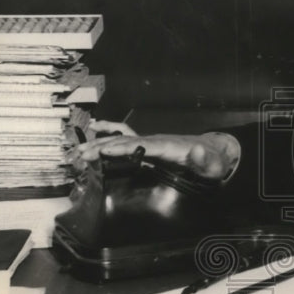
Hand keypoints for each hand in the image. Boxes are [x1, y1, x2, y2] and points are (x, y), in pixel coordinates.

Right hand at [77, 120, 240, 181]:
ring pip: (121, 139)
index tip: (104, 150)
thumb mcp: (212, 164)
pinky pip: (126, 136)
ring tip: (79, 149)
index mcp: (168, 147)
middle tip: (81, 154)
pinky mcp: (148, 145)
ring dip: (100, 143)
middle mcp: (155, 140)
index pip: (141, 146)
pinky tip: (96, 129)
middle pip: (125, 142)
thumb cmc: (212, 162)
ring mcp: (150, 141)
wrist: (214, 153)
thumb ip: (204, 159)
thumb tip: (197, 150)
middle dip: (103, 147)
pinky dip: (110, 132)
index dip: (123, 148)